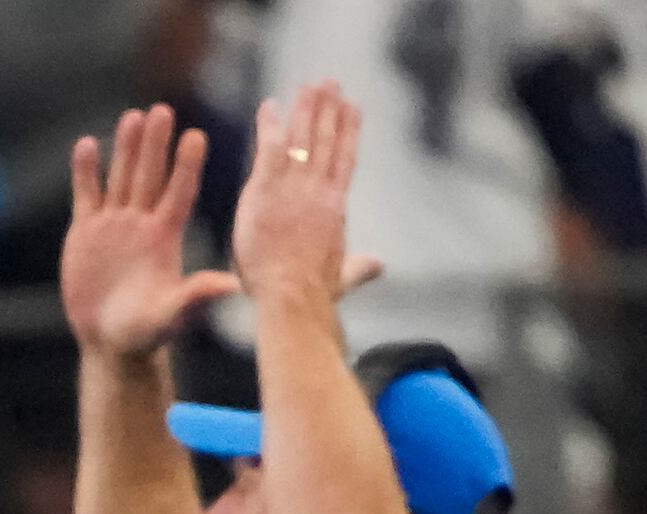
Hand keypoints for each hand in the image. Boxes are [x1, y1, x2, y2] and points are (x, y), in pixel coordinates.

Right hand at [58, 104, 236, 358]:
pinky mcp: (86, 232)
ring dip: (125, 148)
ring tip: (133, 116)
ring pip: (121, 177)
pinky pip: (86, 194)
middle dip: (155, 145)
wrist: (110, 341)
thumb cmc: (146, 333)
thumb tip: (232, 286)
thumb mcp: (172, 315)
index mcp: (165, 237)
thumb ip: (197, 297)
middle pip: (150, 176)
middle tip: (163, 110)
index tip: (196, 136)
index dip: (186, 166)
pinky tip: (87, 144)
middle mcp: (141, 223)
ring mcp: (114, 224)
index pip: (179, 193)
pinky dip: (85, 171)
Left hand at [232, 84, 363, 306]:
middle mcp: (319, 190)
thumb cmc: (315, 296)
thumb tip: (379, 265)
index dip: (349, 130)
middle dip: (329, 109)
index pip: (345, 159)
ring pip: (302, 138)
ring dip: (306, 108)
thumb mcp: (343, 277)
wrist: (292, 297)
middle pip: (326, 140)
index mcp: (336, 207)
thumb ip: (359, 266)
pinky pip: (269, 149)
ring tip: (309, 84)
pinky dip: (269, 126)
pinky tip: (269, 105)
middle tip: (330, 82)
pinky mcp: (267, 191)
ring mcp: (294, 188)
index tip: (352, 107)